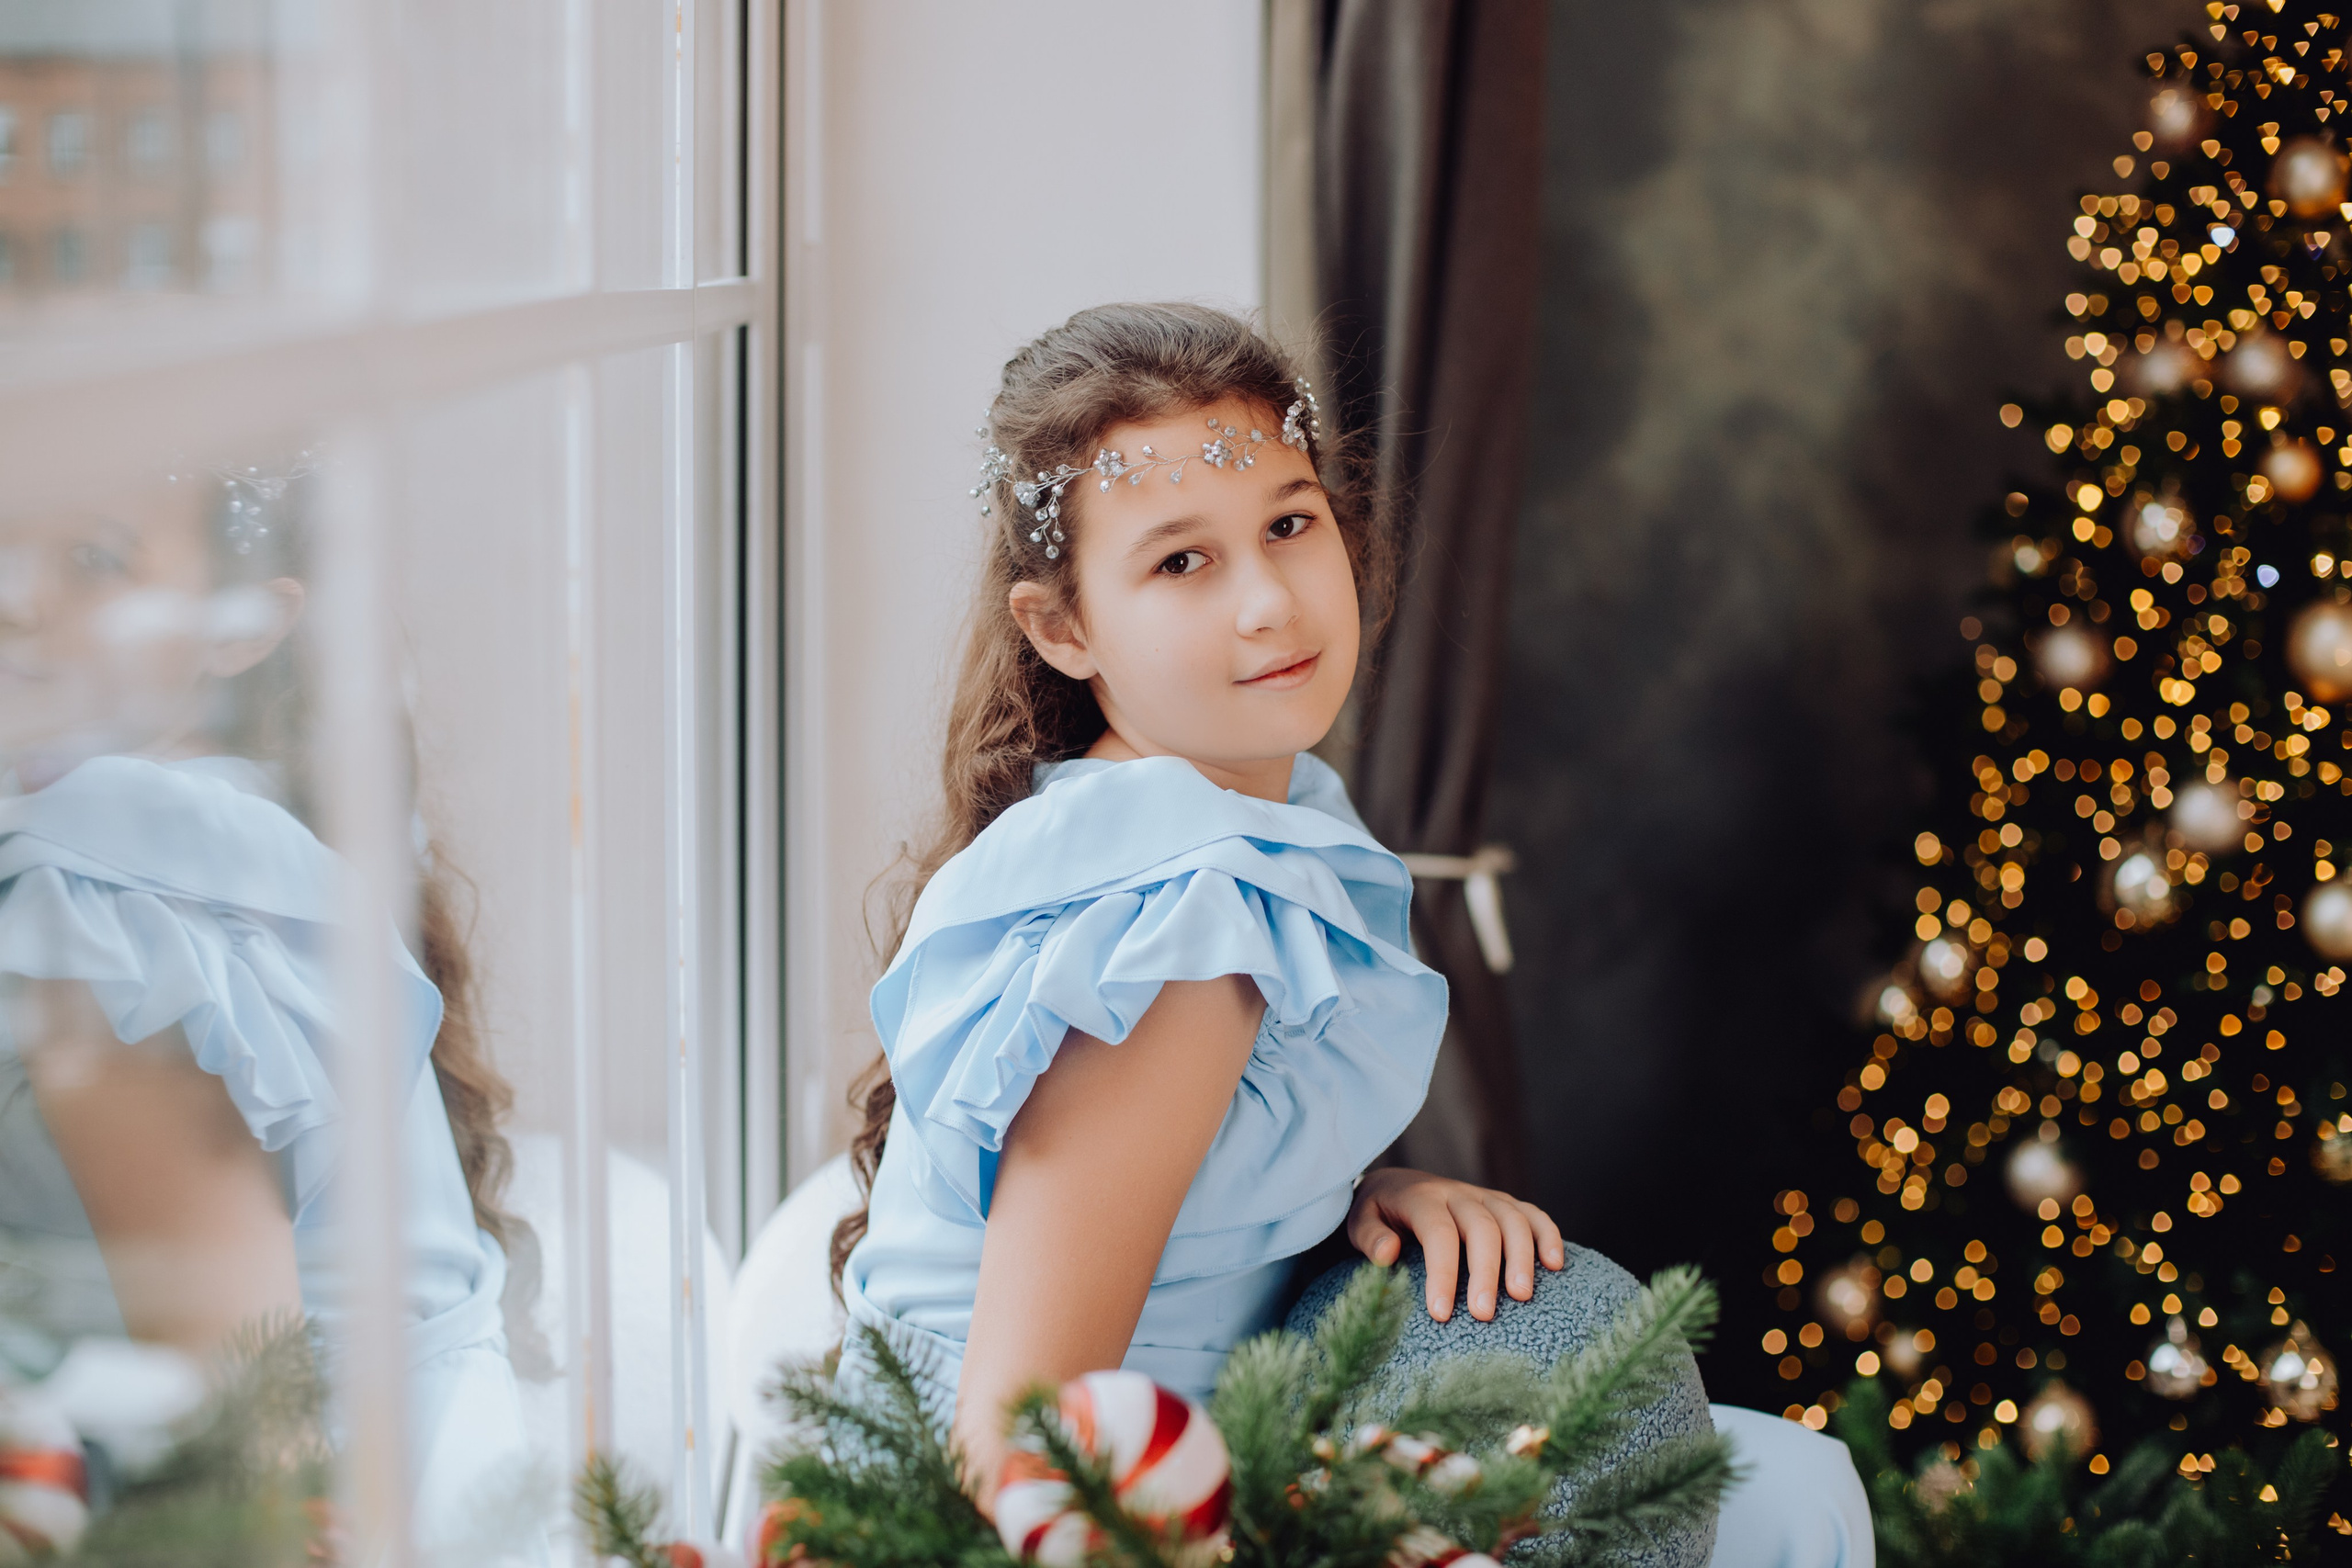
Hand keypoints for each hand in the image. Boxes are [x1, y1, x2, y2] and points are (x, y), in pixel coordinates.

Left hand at [1346, 1167, 1564, 1322]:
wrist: (1395, 1185)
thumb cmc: (1378, 1214)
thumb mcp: (1358, 1220)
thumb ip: (1368, 1236)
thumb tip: (1387, 1252)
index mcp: (1421, 1197)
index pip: (1439, 1233)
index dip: (1442, 1272)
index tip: (1441, 1314)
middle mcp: (1457, 1193)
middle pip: (1482, 1228)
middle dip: (1485, 1272)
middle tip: (1484, 1314)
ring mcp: (1484, 1196)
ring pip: (1512, 1219)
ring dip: (1522, 1257)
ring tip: (1522, 1297)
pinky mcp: (1502, 1204)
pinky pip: (1532, 1214)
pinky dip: (1548, 1235)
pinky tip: (1556, 1265)